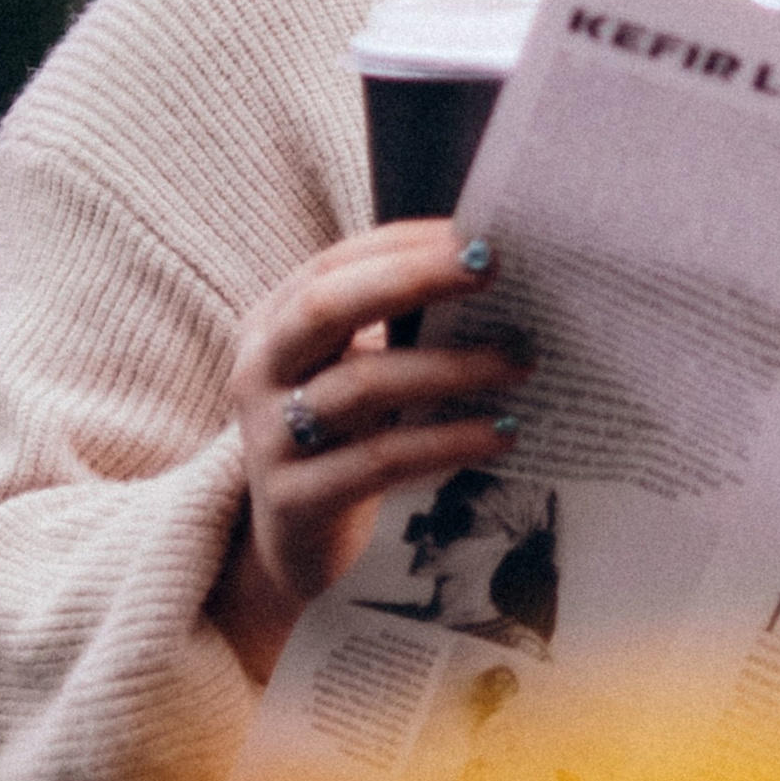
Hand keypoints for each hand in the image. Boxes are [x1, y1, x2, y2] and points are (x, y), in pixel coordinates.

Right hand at [214, 221, 528, 684]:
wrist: (291, 548)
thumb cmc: (343, 439)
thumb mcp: (356, 374)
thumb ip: (399, 328)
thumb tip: (495, 272)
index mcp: (272, 325)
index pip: (335, 265)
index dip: (404, 246)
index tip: (477, 232)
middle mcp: (259, 371)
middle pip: (328, 308)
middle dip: (413, 279)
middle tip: (492, 266)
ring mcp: (270, 438)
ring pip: (362, 387)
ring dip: (451, 367)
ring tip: (521, 360)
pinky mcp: (296, 500)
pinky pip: (380, 461)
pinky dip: (447, 441)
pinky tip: (502, 433)